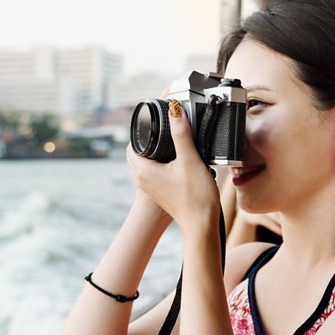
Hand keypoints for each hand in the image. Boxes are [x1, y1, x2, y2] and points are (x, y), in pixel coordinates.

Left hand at [127, 99, 220, 233]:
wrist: (202, 225)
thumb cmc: (195, 196)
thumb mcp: (189, 159)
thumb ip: (181, 133)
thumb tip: (175, 110)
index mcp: (143, 170)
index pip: (132, 143)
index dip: (142, 128)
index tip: (156, 118)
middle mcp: (143, 179)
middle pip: (138, 152)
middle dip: (147, 138)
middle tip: (163, 126)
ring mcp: (152, 188)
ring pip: (146, 162)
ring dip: (155, 151)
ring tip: (171, 140)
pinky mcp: (162, 193)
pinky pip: (155, 172)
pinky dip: (161, 162)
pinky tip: (178, 159)